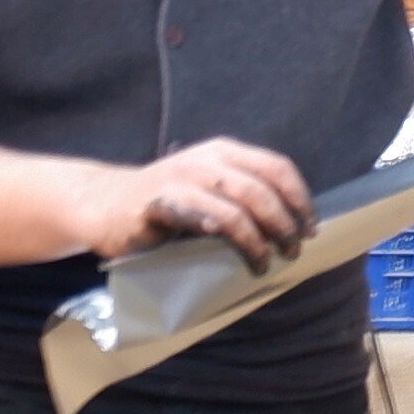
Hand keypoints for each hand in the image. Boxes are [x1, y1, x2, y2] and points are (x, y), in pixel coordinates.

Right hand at [121, 136, 310, 261]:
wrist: (103, 204)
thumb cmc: (164, 202)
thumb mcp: (208, 186)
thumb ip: (240, 193)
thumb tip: (289, 223)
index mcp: (224, 151)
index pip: (277, 167)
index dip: (300, 198)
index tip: (310, 227)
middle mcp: (206, 160)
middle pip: (263, 190)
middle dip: (285, 224)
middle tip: (292, 250)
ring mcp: (182, 179)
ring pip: (239, 208)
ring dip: (261, 240)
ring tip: (265, 263)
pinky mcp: (161, 204)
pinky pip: (205, 220)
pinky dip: (230, 240)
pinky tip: (240, 259)